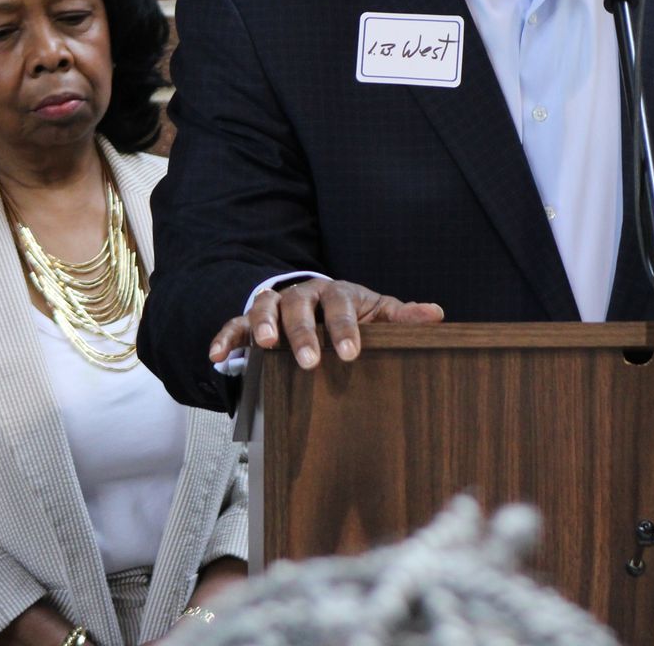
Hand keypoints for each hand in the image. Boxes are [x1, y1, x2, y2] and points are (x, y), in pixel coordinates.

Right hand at [206, 278, 443, 369]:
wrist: (319, 304)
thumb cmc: (352, 313)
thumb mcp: (378, 313)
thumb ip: (402, 318)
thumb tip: (435, 314)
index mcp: (337, 292)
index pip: (340, 305)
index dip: (345, 328)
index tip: (351, 353)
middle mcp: (303, 294)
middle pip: (299, 306)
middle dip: (303, 333)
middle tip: (309, 361)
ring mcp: (275, 306)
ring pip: (263, 307)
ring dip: (263, 325)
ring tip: (265, 347)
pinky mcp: (251, 321)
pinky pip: (234, 324)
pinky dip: (225, 337)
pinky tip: (218, 356)